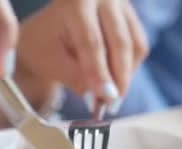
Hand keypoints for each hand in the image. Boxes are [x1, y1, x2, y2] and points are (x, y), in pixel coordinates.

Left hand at [16, 0, 148, 114]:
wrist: (46, 30)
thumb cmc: (43, 44)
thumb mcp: (50, 61)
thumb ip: (75, 77)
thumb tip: (102, 96)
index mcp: (74, 3)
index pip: (91, 42)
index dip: (99, 72)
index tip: (105, 97)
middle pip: (119, 41)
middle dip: (118, 78)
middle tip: (112, 105)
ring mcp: (119, 3)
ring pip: (134, 44)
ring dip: (125, 75)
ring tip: (110, 98)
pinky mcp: (128, 15)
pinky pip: (138, 45)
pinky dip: (128, 67)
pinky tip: (114, 83)